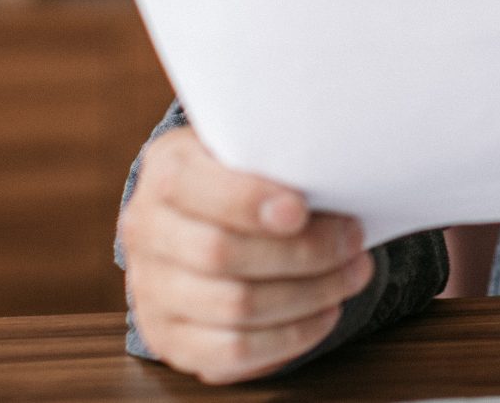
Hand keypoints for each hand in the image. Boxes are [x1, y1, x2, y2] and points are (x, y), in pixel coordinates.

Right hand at [119, 126, 374, 383]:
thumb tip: (334, 174)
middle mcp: (146, 232)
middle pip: (220, 254)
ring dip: (309, 294)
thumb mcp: (248, 147)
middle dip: (301, 251)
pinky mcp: (171, 339)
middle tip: (353, 240)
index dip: (246, 201)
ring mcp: (152, 291)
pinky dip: (290, 335)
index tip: (300, 209)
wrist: (198, 218)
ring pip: (235, 307)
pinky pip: (233, 352)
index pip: (189, 187)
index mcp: (165, 170)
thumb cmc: (242, 176)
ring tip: (353, 273)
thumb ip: (274, 157)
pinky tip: (325, 312)